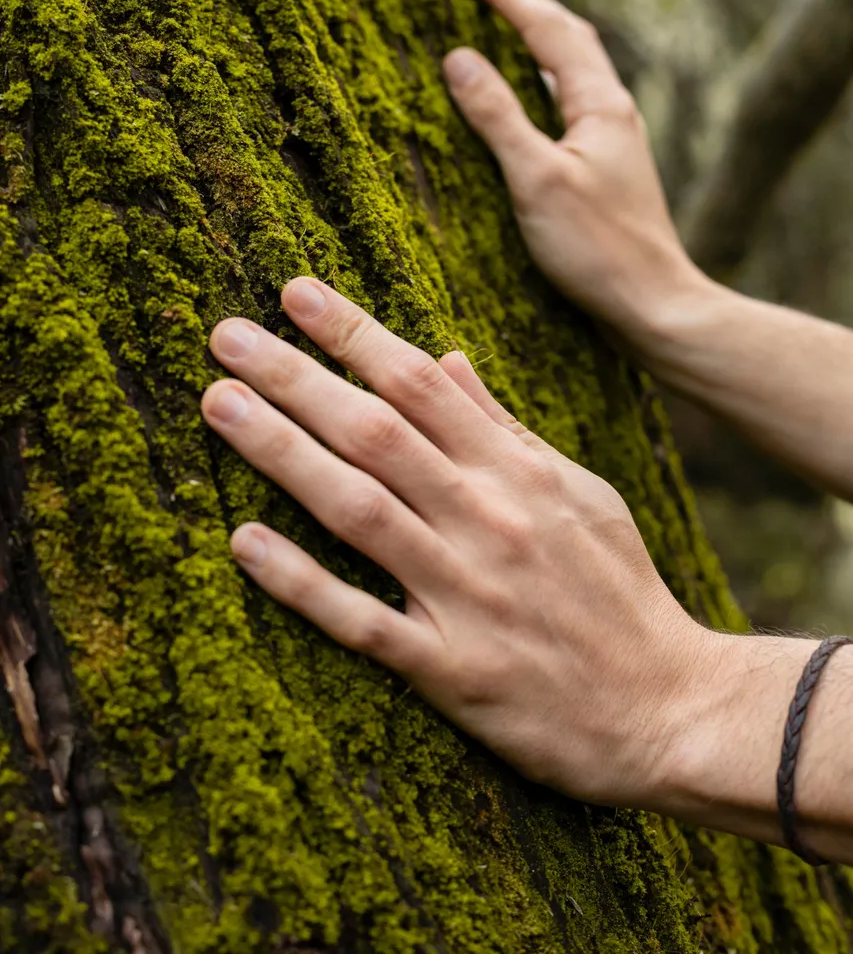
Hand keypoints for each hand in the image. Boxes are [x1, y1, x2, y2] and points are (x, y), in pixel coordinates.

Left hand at [202, 279, 710, 808]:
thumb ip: (505, 428)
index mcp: (519, 473)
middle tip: (226, 336)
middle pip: (376, 433)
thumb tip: (446, 359)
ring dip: (282, 454)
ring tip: (219, 406)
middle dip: (296, 377)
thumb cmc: (621, 591)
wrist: (674, 707)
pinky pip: (363, 620)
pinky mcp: (453, 670)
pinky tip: (245, 542)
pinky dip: (301, 581)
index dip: (354, 334)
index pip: (421, 384)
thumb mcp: (579, 491)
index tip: (295, 294)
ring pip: (359, 509)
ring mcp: (468, 594)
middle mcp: (489, 520)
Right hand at [446, 0, 710, 343]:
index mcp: (600, 104)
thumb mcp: (536, 178)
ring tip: (506, 19)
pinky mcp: (607, 169)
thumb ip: (497, 115)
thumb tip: (458, 58)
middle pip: (567, 39)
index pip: (547, 29)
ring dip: (537, 39)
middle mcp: (613, 112)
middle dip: (526, 3)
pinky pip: (569, 103)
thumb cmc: (598, 247)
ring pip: (571, 70)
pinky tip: (532, 97)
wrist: (654, 303)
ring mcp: (613, 140)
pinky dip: (543, 82)